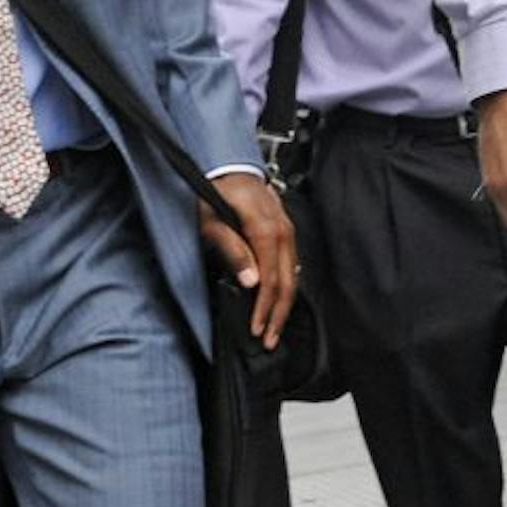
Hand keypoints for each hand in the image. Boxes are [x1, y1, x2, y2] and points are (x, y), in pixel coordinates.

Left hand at [199, 173, 297, 348]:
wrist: (228, 167)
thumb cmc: (216, 190)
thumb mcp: (212, 220)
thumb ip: (232, 249)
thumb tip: (250, 280)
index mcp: (265, 228)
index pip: (271, 278)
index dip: (264, 307)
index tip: (257, 328)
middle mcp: (282, 230)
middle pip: (288, 281)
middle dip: (279, 314)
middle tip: (270, 339)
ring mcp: (287, 230)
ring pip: (293, 275)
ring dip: (283, 304)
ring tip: (273, 328)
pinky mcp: (285, 232)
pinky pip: (291, 264)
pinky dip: (286, 287)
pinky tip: (278, 301)